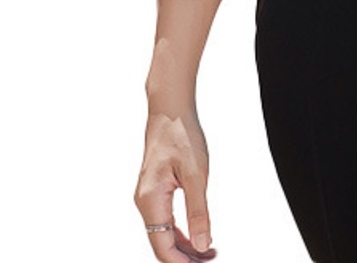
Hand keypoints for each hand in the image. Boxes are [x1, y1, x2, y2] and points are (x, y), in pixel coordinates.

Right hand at [135, 105, 218, 260]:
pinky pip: (165, 220)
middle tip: (211, 259)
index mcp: (151, 200)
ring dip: (184, 246)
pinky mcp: (154, 191)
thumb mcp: (196, 175)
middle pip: (161, 243)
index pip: (162, 245)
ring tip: (209, 251)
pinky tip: (198, 234)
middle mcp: (145, 202)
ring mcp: (148, 197)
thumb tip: (203, 245)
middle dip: (184, 257)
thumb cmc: (181, 135)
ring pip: (163, 233)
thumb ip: (198, 212)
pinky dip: (181, 231)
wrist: (169, 109)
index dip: (181, 262)